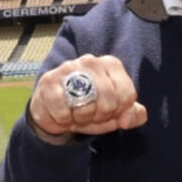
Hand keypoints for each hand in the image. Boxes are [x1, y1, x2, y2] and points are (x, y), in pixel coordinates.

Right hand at [29, 54, 146, 138]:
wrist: (54, 111)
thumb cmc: (89, 108)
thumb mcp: (115, 113)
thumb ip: (132, 115)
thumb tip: (127, 119)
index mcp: (111, 64)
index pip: (127, 95)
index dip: (118, 112)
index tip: (108, 112)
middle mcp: (90, 61)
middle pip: (108, 102)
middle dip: (99, 117)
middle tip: (90, 115)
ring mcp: (68, 68)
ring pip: (86, 106)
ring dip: (81, 120)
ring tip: (75, 113)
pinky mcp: (49, 81)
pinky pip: (64, 112)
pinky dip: (63, 120)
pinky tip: (62, 113)